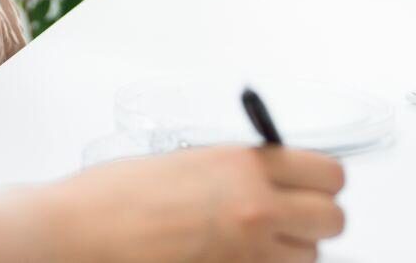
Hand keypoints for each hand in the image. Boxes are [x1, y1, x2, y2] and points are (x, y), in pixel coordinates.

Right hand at [0, 145, 347, 262]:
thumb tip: (274, 180)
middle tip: (288, 216)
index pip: (330, 174)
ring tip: (249, 240)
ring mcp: (249, 252)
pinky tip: (233, 256)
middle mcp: (257, 208)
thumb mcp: (190, 161)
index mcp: (245, 165)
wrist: (82, 231)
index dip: (322, 181)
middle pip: (333, 220)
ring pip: (308, 257)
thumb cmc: (119, 193)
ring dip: (288, 249)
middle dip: (315, 219)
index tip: (311, 184)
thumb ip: (239, 169)